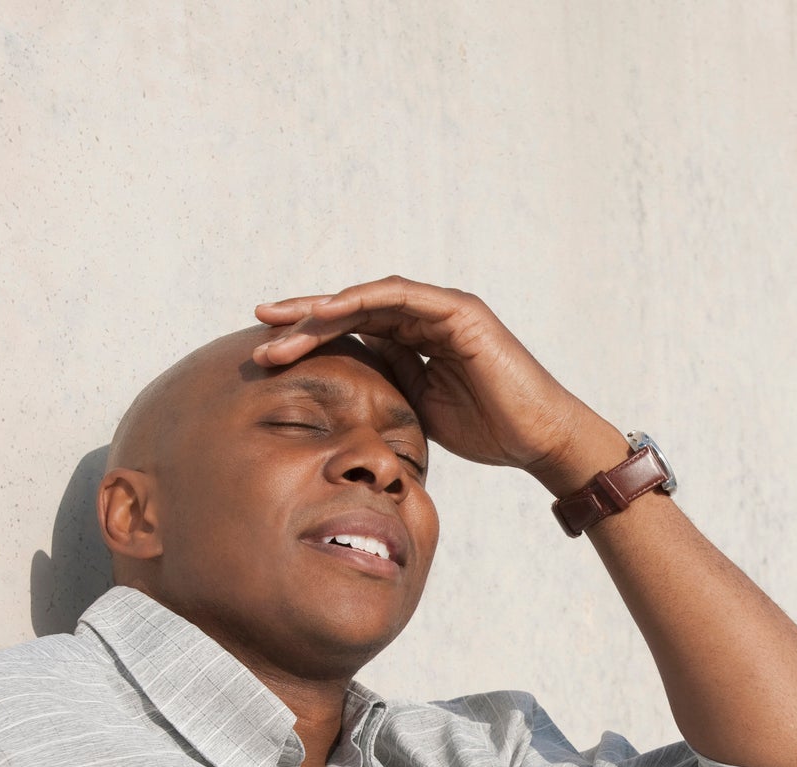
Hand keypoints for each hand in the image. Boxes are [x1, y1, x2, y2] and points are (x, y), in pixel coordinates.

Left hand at [253, 278, 626, 492]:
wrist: (538, 439)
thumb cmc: (489, 431)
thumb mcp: (420, 409)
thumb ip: (388, 388)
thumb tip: (344, 389)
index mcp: (417, 339)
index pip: (354, 329)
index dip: (310, 337)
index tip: (268, 351)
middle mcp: (427, 316)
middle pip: (353, 308)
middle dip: (303, 318)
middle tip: (259, 328)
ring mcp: (443, 309)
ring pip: (368, 298)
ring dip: (321, 309)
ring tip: (279, 323)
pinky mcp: (459, 310)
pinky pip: (400, 297)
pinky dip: (361, 300)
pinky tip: (326, 311)